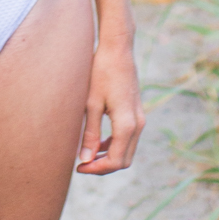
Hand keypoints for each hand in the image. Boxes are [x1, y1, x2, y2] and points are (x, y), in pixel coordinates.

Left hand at [77, 36, 143, 174]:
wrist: (118, 49)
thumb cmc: (101, 72)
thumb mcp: (91, 103)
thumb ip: (89, 133)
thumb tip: (85, 159)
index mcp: (127, 124)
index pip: (115, 161)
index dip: (96, 169)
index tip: (78, 168)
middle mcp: (138, 124)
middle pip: (124, 160)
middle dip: (103, 167)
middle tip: (81, 165)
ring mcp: (140, 118)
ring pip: (127, 151)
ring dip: (109, 157)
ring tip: (86, 156)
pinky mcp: (137, 113)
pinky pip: (128, 139)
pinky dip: (114, 146)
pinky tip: (97, 143)